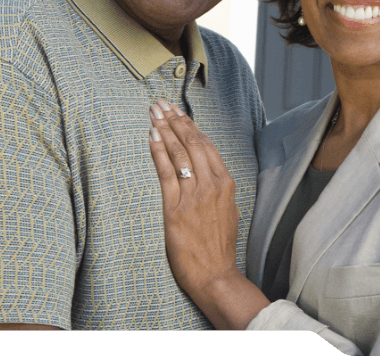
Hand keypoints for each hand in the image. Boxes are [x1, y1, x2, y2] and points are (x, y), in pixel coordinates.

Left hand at [148, 100, 240, 297]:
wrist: (216, 275)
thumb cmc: (220, 246)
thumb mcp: (229, 210)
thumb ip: (219, 189)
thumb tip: (208, 173)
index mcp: (225, 182)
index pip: (205, 144)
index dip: (189, 124)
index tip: (178, 110)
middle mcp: (211, 184)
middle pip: (191, 142)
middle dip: (174, 119)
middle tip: (161, 104)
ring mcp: (194, 195)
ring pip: (178, 153)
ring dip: (164, 129)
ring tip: (153, 114)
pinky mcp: (176, 208)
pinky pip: (165, 173)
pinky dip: (158, 152)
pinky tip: (151, 137)